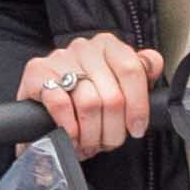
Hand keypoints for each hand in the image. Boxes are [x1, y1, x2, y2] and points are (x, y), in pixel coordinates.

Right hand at [22, 32, 161, 158]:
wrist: (44, 103)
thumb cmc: (87, 96)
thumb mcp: (118, 85)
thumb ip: (140, 71)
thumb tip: (153, 64)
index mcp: (109, 45)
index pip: (132, 71)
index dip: (138, 106)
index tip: (136, 129)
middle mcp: (85, 47)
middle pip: (112, 96)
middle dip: (112, 130)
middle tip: (106, 143)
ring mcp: (59, 58)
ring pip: (89, 104)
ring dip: (91, 134)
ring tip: (88, 143)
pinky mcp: (36, 72)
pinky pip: (60, 104)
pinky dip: (69, 127)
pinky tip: (71, 135)